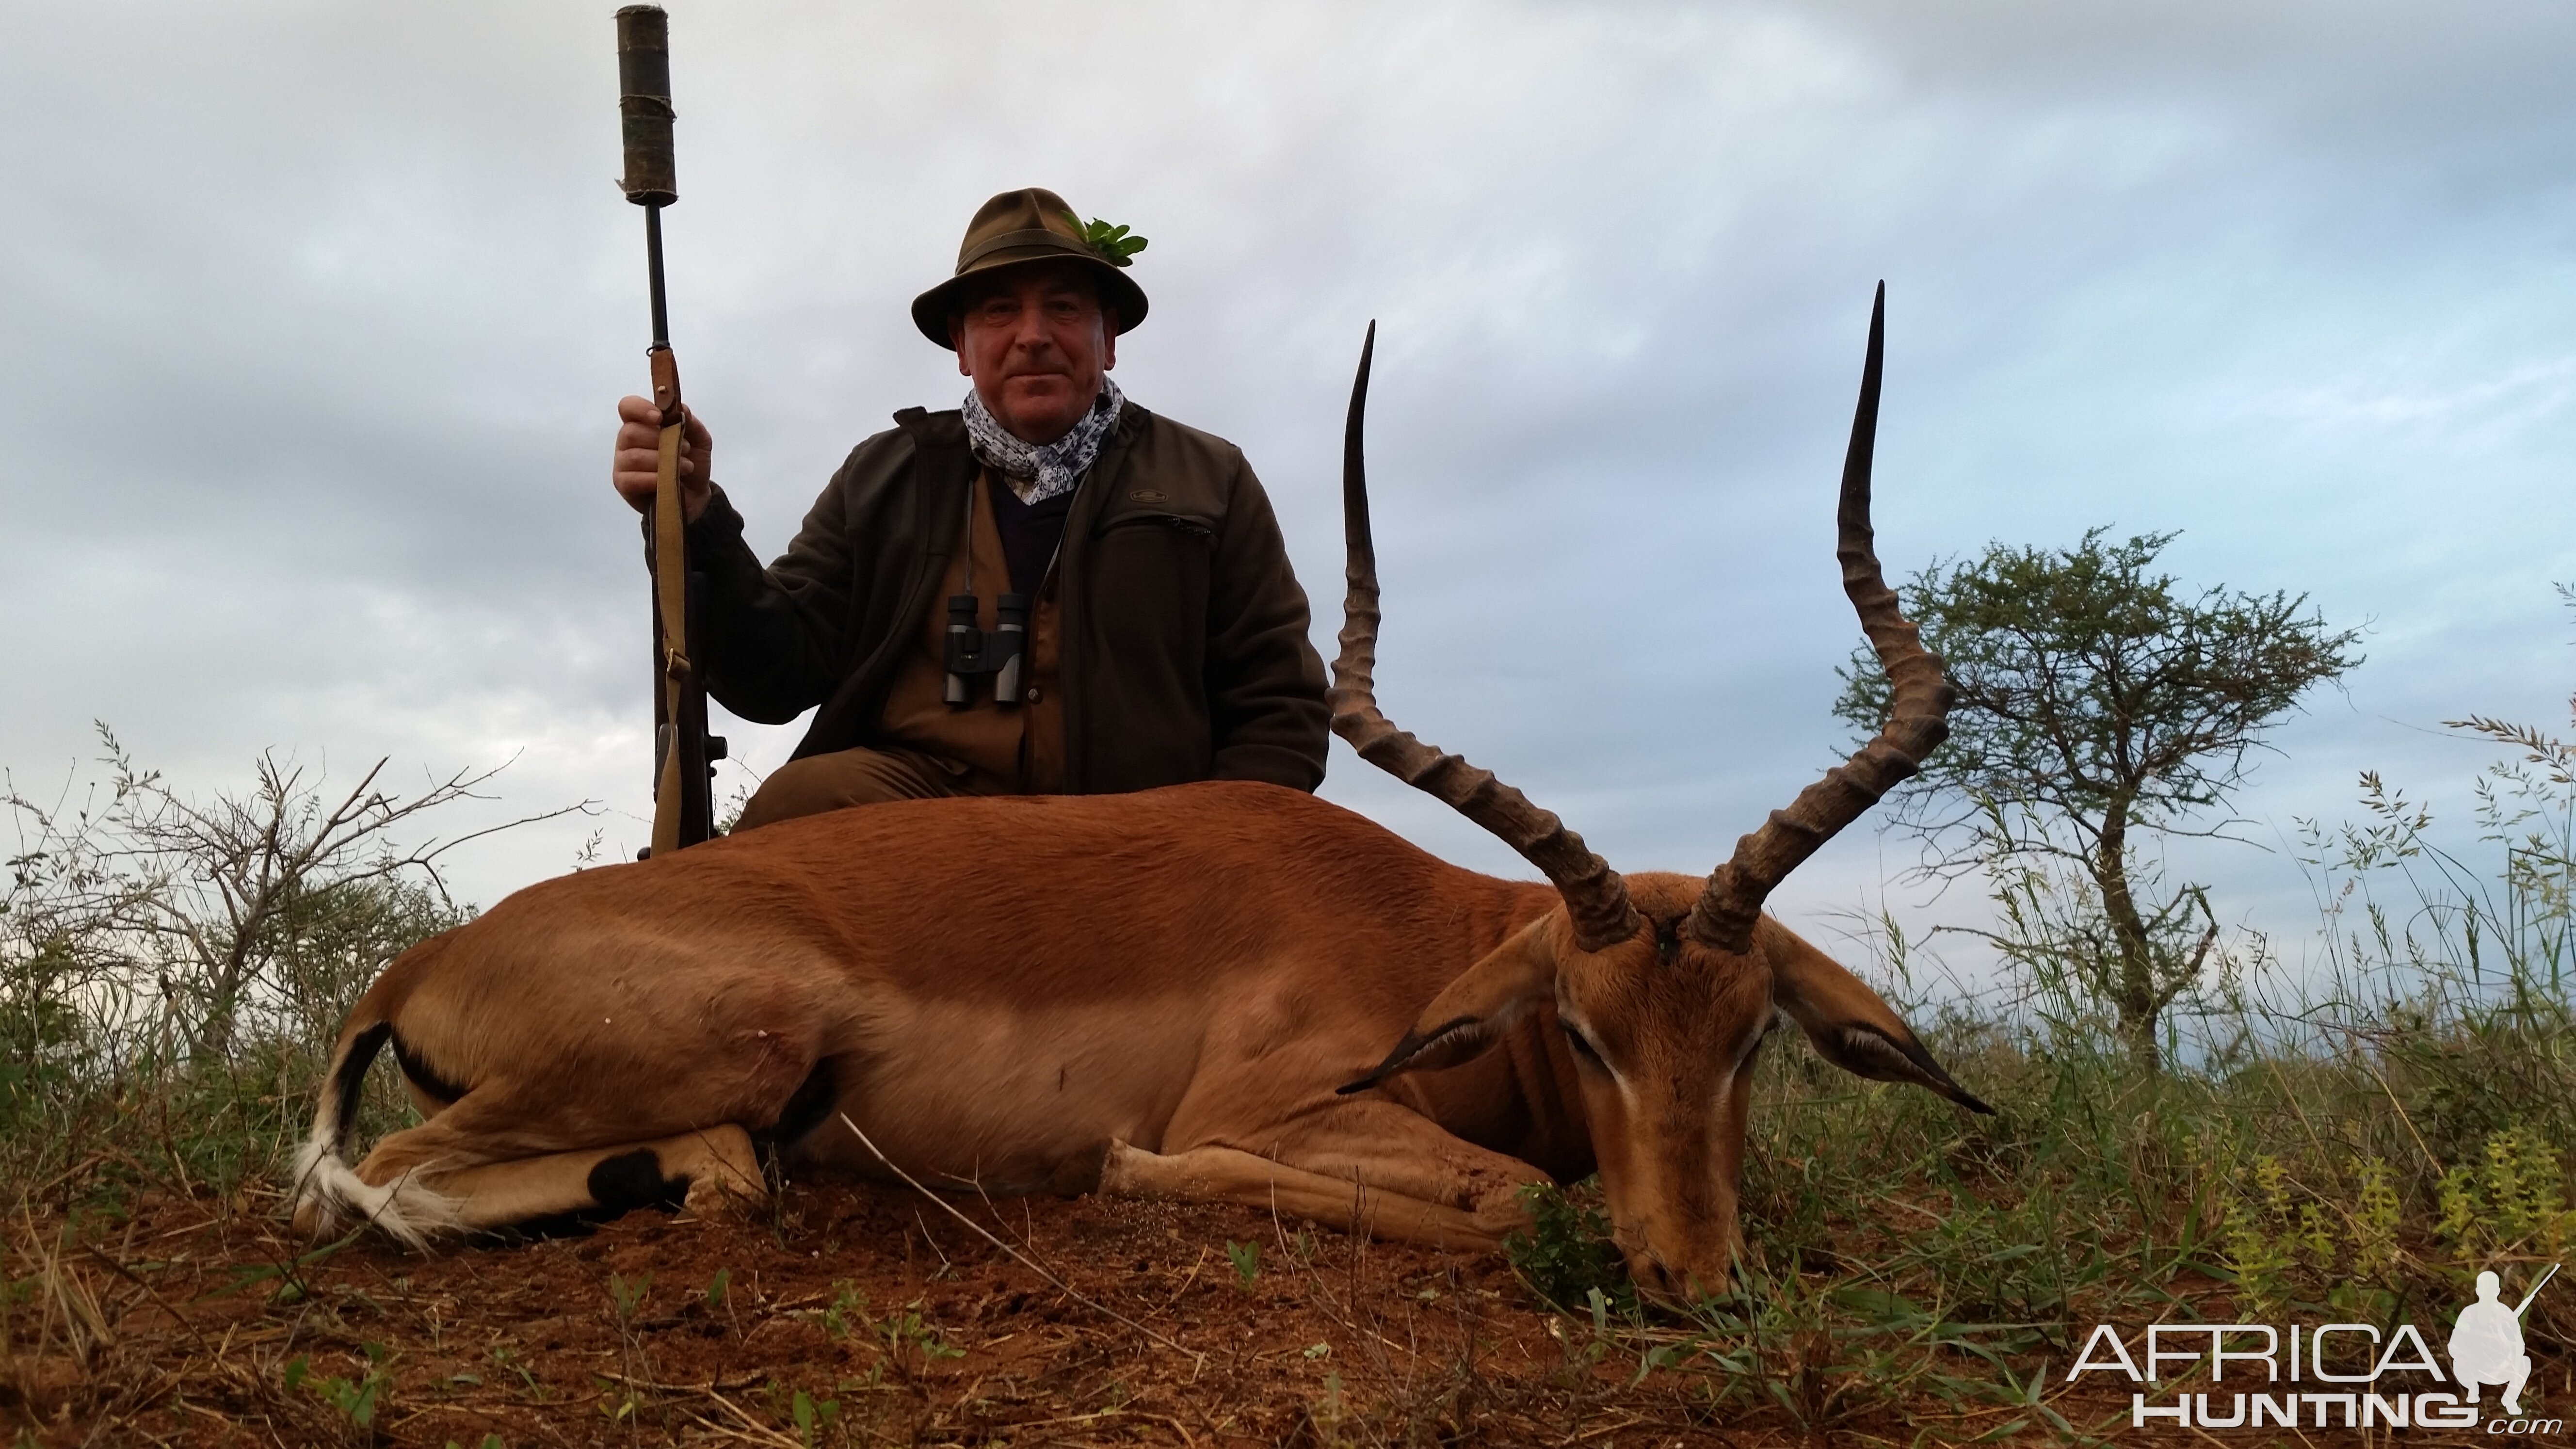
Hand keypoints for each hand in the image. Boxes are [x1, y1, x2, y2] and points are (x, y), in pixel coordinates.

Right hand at [612, 395, 713, 521]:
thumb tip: (682, 408)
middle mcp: (627, 441)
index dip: (640, 409)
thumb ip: (691, 422)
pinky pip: (633, 479)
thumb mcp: (699, 440)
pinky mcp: (623, 484)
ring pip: (634, 456)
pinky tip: (668, 480)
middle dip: (662, 440)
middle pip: (631, 432)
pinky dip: (653, 479)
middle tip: (685, 449)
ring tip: (685, 467)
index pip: (628, 407)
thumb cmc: (690, 462)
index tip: (659, 418)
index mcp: (641, 424)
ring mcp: (622, 463)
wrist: (695, 495)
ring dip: (664, 461)